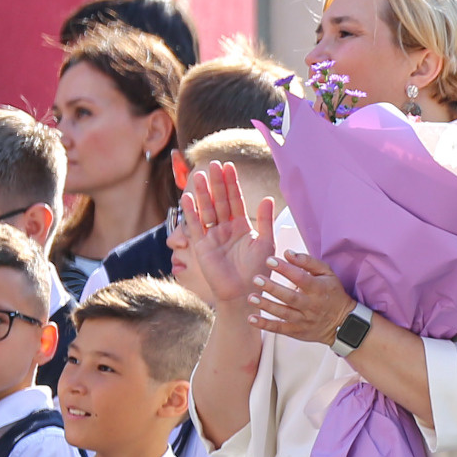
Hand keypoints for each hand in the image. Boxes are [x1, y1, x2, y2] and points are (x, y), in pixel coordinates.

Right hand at [180, 162, 277, 306]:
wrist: (245, 293)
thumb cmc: (259, 271)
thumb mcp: (266, 243)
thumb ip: (265, 221)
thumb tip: (268, 199)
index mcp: (242, 226)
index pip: (236, 200)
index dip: (232, 183)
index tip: (229, 166)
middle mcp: (226, 228)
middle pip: (220, 201)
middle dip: (217, 183)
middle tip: (213, 164)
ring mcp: (213, 236)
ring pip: (207, 210)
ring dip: (203, 193)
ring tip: (199, 176)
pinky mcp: (202, 246)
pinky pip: (196, 226)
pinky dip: (191, 213)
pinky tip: (188, 198)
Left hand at [249, 250, 356, 345]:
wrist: (344, 323)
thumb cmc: (332, 293)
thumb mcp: (328, 274)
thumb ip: (308, 262)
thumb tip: (287, 253)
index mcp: (319, 289)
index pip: (301, 278)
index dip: (285, 269)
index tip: (270, 260)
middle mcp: (312, 306)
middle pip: (290, 297)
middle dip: (272, 288)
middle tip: (256, 279)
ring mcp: (304, 320)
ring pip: (283, 313)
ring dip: (266, 305)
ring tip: (251, 297)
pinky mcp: (298, 331)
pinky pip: (280, 329)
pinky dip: (266, 325)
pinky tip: (251, 319)